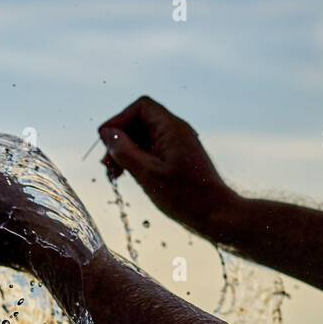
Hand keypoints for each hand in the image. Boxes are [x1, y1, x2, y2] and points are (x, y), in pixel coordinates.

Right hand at [98, 96, 238, 240]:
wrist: (217, 215)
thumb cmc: (186, 197)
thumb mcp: (148, 175)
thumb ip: (124, 152)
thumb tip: (107, 134)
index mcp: (172, 128)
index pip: (140, 108)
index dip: (119, 121)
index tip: (105, 142)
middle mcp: (177, 131)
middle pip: (141, 122)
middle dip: (121, 139)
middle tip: (107, 164)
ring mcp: (179, 145)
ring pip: (146, 138)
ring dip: (127, 151)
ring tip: (114, 174)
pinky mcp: (180, 159)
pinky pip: (154, 151)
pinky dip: (139, 159)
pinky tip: (130, 176)